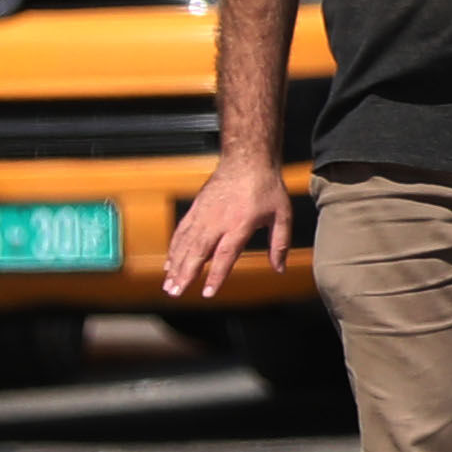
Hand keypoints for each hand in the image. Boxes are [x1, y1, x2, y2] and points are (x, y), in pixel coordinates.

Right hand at [160, 155, 297, 306]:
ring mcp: (204, 214)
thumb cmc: (266, 186)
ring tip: (169, 283)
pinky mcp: (196, 208)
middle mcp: (218, 220)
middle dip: (185, 274)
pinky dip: (174, 248)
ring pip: (186, 243)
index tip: (208, 292)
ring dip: (175, 265)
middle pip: (198, 251)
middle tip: (176, 293)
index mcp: (239, 224)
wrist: (247, 159)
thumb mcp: (282, 214)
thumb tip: (279, 268)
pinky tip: (169, 262)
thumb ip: (280, 243)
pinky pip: (182, 231)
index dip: (216, 275)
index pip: (225, 255)